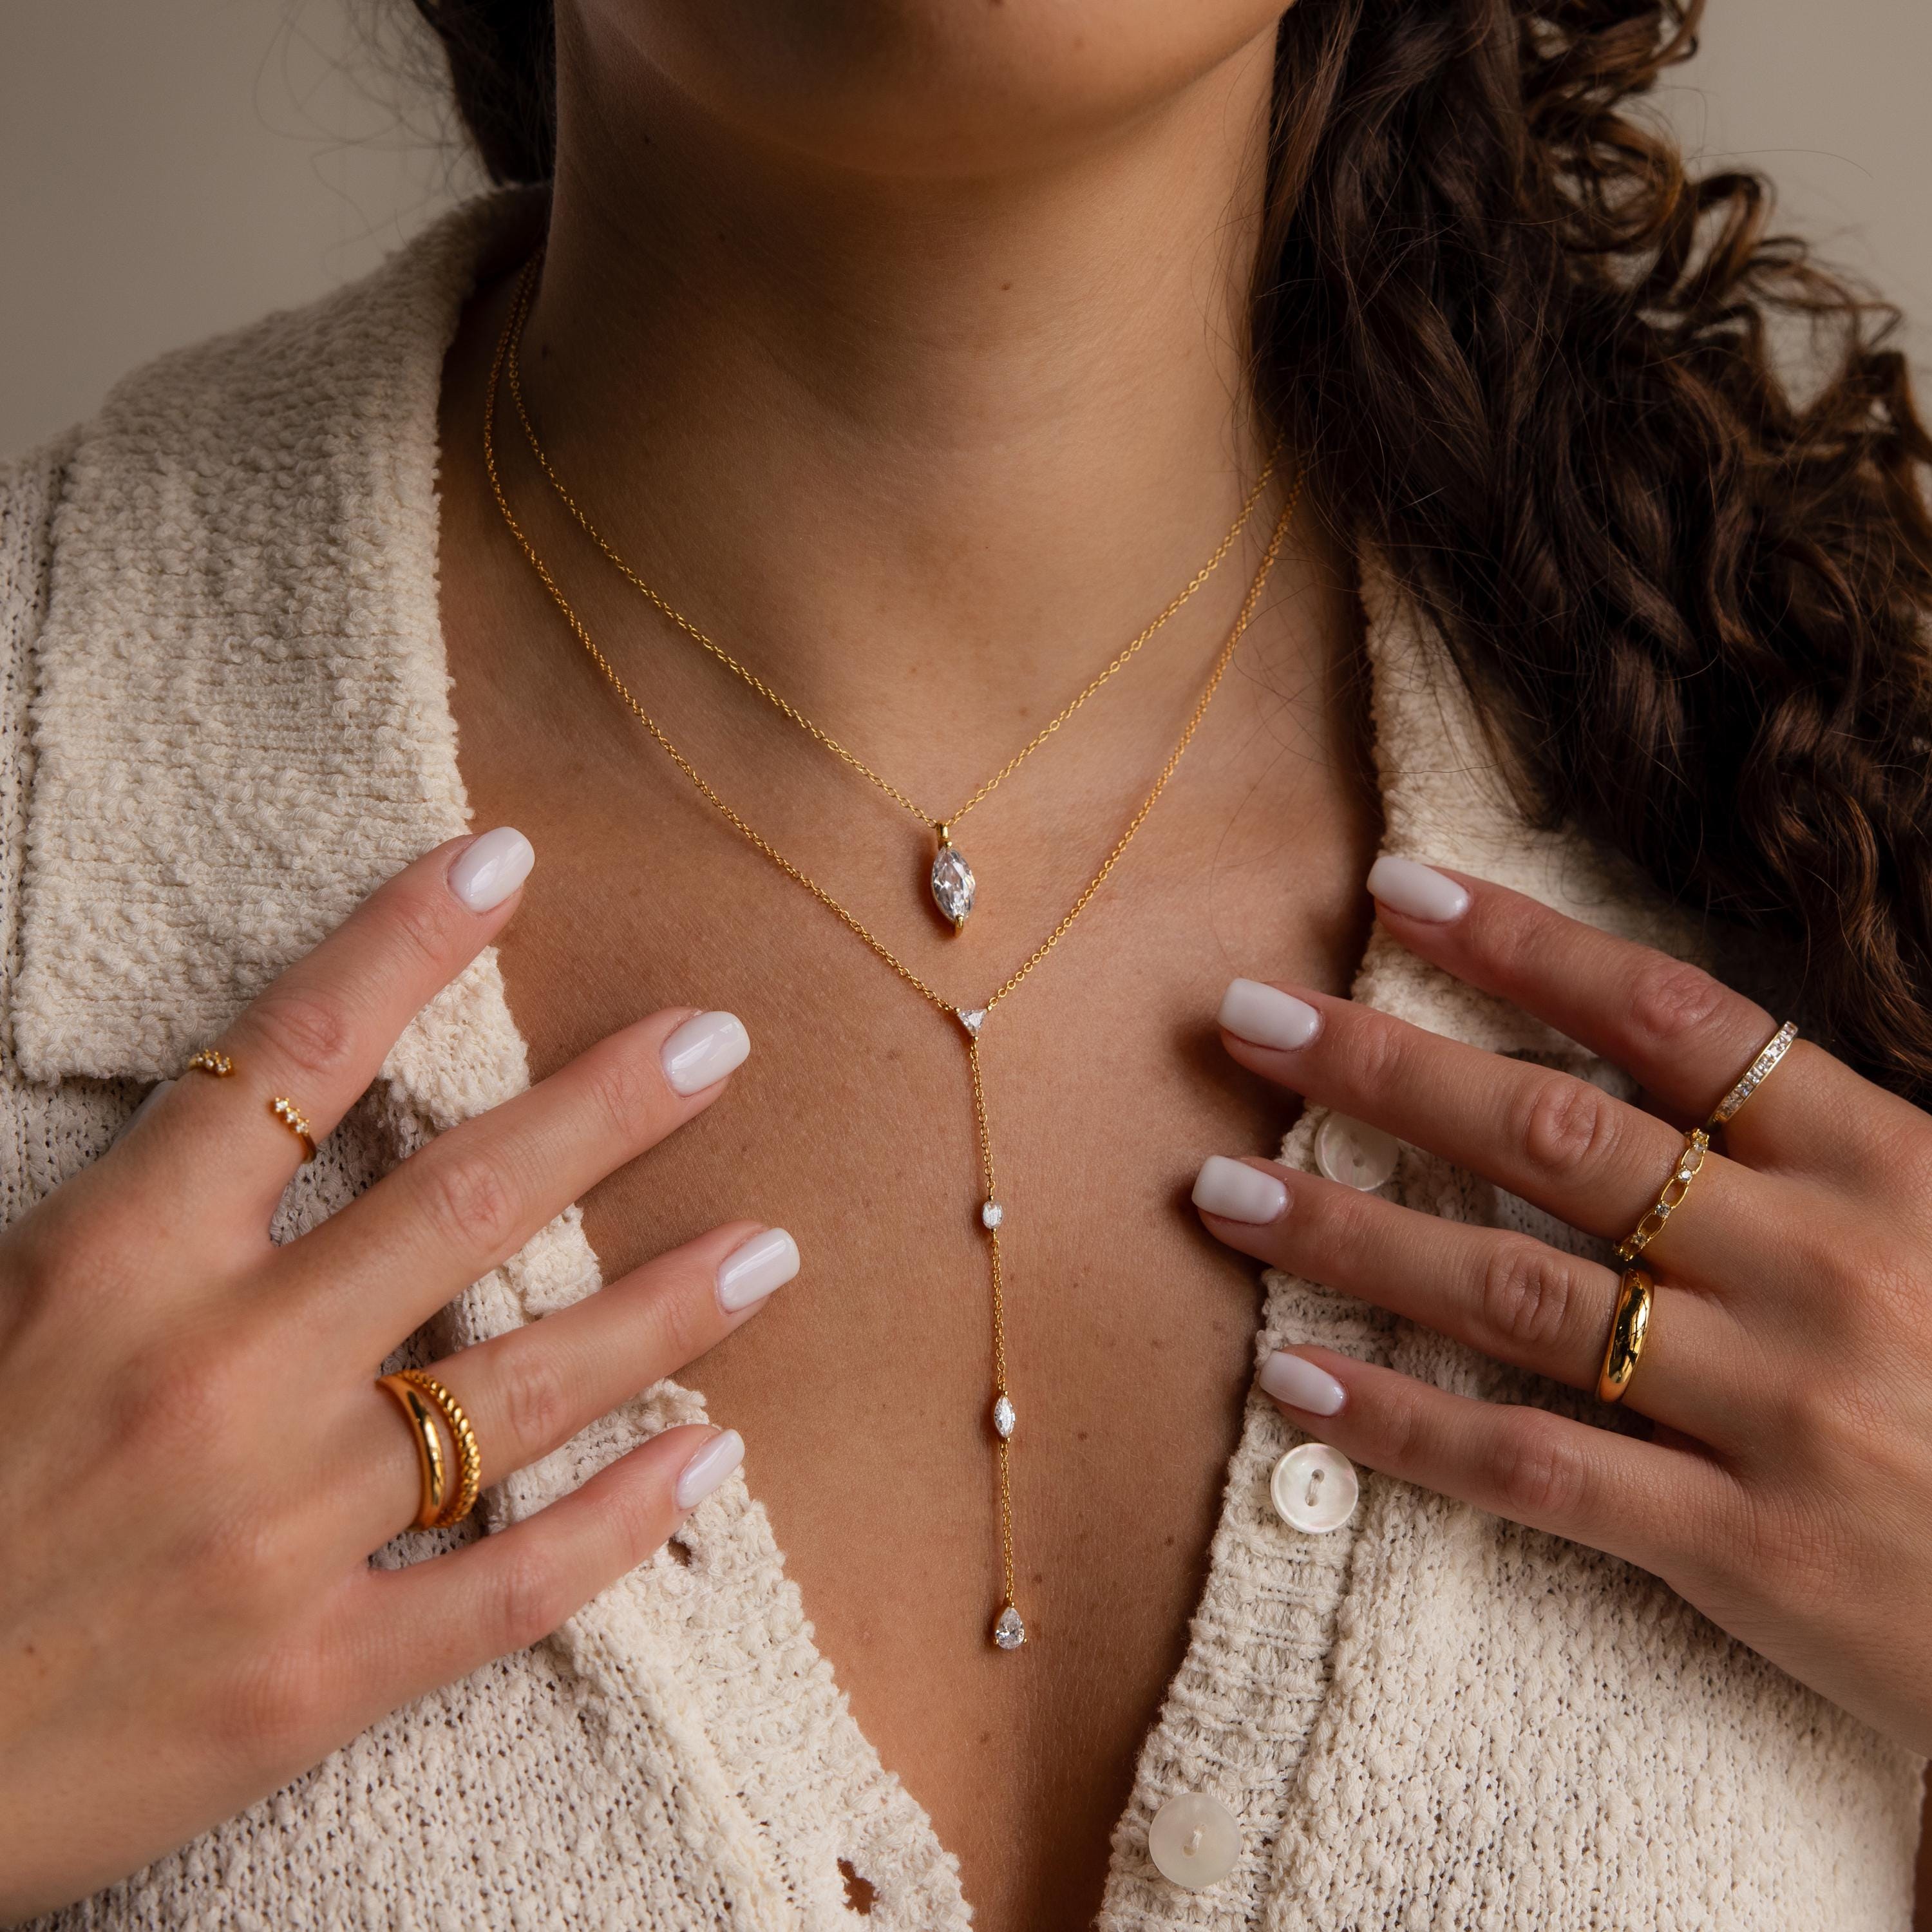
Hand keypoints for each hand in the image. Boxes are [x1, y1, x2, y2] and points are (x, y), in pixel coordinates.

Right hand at [0, 832, 794, 1919]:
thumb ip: (122, 1220)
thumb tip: (243, 1118)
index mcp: (112, 1270)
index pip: (291, 1055)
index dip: (405, 942)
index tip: (505, 861)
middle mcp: (218, 1380)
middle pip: (460, 1204)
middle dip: (605, 1110)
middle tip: (718, 1043)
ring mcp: (278, 1537)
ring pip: (522, 1390)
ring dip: (666, 1309)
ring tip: (769, 1249)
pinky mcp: (310, 1682)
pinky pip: (507, 1589)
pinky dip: (623, 1523)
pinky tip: (711, 1459)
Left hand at [1194, 858, 1931, 1751]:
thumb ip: (1831, 1145)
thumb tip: (1673, 1060)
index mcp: (1889, 1165)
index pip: (1669, 1017)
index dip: (1522, 944)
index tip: (1394, 890)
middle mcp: (1820, 1266)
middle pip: (1556, 1134)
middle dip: (1384, 1067)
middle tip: (1244, 1016)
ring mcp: (1778, 1408)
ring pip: (1514, 1293)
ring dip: (1350, 1234)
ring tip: (1221, 1191)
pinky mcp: (1750, 1551)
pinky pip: (1537, 1469)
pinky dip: (1405, 1424)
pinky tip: (1295, 1379)